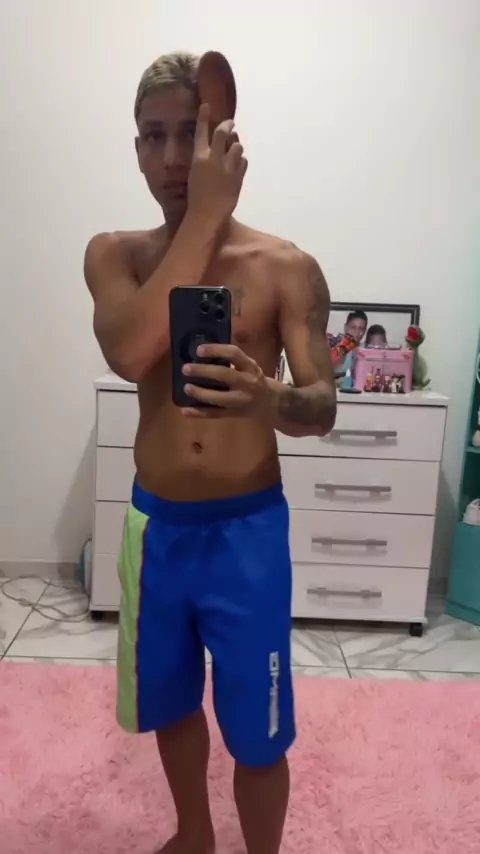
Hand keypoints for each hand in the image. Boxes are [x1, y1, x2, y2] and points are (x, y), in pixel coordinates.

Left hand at [181, 344, 272, 417]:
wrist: (271, 402)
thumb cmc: (254, 379)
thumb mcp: (248, 366)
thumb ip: (231, 361)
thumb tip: (201, 353)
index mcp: (250, 367)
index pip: (234, 354)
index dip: (216, 350)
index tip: (199, 350)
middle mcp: (247, 382)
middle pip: (225, 375)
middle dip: (203, 371)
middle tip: (186, 368)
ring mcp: (241, 400)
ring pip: (219, 398)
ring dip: (200, 393)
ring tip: (186, 388)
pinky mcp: (234, 413)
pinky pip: (215, 414)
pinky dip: (199, 413)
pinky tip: (185, 410)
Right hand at [187, 104, 247, 226]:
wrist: (206, 216)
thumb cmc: (196, 199)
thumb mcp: (195, 176)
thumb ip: (203, 161)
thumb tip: (211, 149)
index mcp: (198, 159)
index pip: (201, 132)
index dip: (204, 117)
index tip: (207, 106)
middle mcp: (213, 159)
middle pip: (223, 133)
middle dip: (228, 126)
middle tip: (230, 124)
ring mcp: (227, 168)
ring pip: (237, 146)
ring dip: (236, 146)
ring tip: (234, 151)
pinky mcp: (238, 177)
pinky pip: (243, 162)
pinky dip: (241, 162)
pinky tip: (237, 167)